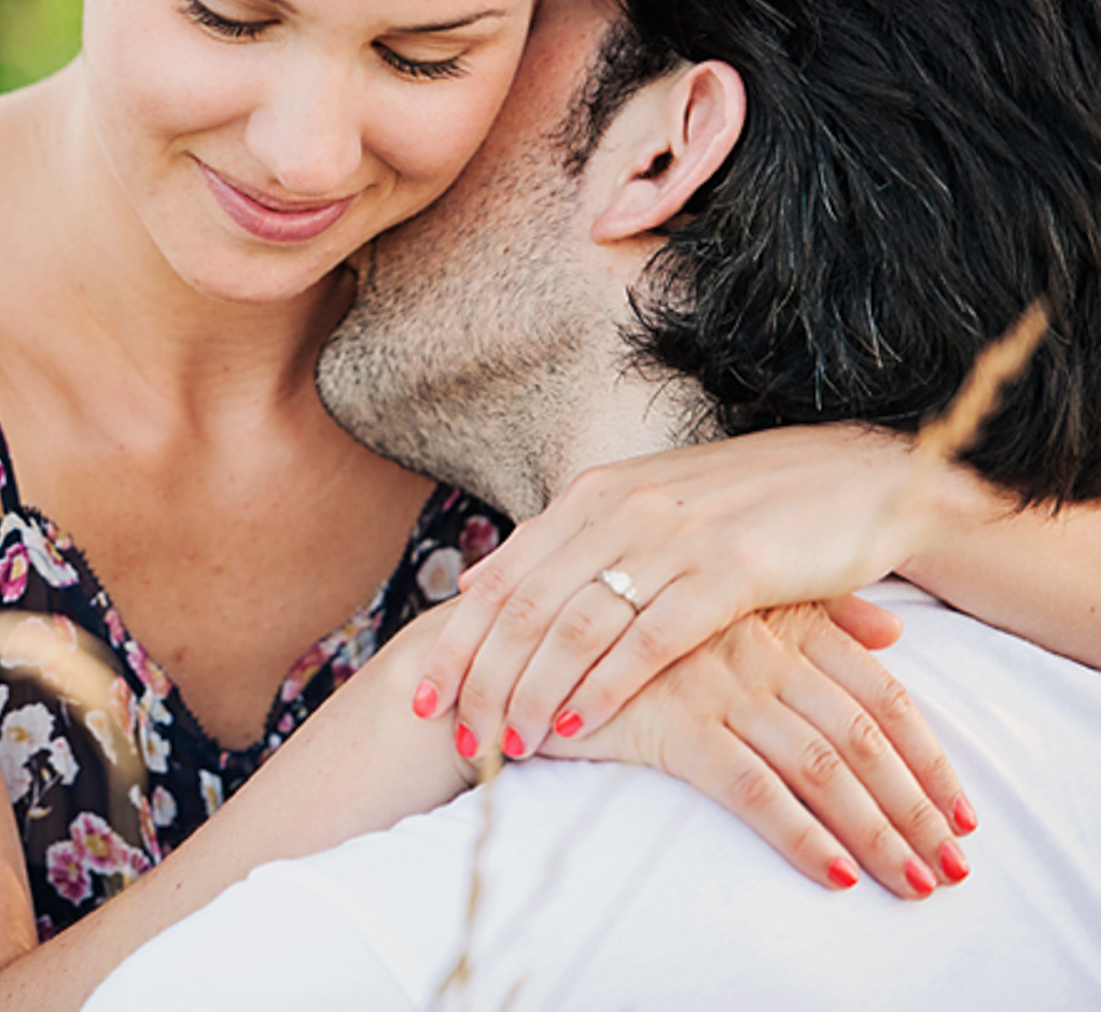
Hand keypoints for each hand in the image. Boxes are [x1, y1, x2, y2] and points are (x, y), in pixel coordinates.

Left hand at [413, 424, 969, 781]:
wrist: (854, 476)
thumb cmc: (742, 506)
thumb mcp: (641, 510)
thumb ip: (568, 546)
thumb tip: (486, 581)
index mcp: (590, 495)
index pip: (500, 579)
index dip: (456, 642)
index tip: (421, 697)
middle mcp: (618, 510)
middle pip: (523, 610)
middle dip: (482, 681)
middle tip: (459, 741)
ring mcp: (673, 538)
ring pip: (575, 627)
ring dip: (532, 693)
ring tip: (507, 745)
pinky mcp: (732, 570)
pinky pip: (650, 639)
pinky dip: (605, 688)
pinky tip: (577, 726)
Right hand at [539, 602, 970, 898]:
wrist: (523, 636)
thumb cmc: (627, 629)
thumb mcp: (729, 602)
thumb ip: (810, 612)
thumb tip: (892, 633)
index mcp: (775, 614)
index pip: (880, 691)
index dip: (928, 755)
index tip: (961, 809)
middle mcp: (756, 646)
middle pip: (864, 735)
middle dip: (917, 807)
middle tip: (953, 864)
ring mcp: (717, 682)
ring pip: (822, 766)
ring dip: (878, 832)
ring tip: (913, 882)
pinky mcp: (672, 722)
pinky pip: (754, 789)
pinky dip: (802, 835)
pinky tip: (836, 874)